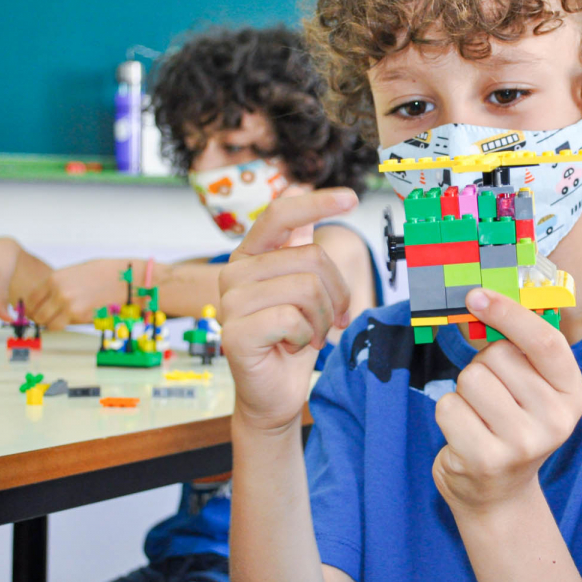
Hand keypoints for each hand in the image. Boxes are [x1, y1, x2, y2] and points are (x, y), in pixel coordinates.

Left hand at [25, 259, 127, 329]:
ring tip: (63, 319)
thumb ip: (59, 284)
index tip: (38, 311)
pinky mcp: (81, 316)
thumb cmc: (106, 273)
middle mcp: (58, 292)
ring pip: (49, 324)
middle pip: (37, 315)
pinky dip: (67, 325)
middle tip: (49, 318)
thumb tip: (48, 299)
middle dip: (42, 318)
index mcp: (55, 278)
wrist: (128, 279)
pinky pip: (65, 326)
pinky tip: (76, 318)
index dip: (33, 308)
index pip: (31, 300)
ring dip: (54, 324)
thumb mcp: (76, 272)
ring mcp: (69, 306)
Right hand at [220, 188, 357, 432]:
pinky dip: (306, 336)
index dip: (317, 203)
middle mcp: (234, 273)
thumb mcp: (302, 286)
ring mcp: (229, 303)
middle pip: (310, 257)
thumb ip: (297, 243)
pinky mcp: (234, 333)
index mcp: (250, 255)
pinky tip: (292, 346)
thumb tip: (295, 190)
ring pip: (305, 288)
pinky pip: (291, 319)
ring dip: (321, 318)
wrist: (274, 391)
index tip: (351, 198)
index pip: (280, 214)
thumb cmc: (290, 338)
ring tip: (310, 333)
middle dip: (335, 292)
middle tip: (331, 318)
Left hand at [433, 288, 581, 514]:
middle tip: (492, 397)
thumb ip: (520, 349)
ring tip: (478, 417)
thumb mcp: (532, 390)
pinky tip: (464, 435)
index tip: (477, 294)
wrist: (499, 495)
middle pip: (497, 356)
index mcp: (572, 394)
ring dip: (463, 392)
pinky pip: (448, 406)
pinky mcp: (485, 459)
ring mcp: (522, 443)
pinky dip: (448, 414)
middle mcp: (555, 420)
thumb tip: (482, 299)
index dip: (509, 313)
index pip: (545, 341)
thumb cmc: (511, 427)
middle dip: (483, 367)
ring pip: (469, 379)